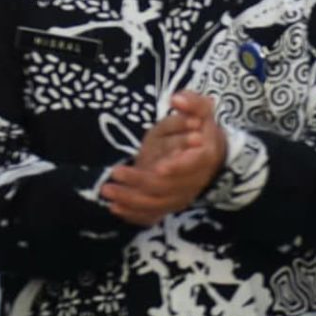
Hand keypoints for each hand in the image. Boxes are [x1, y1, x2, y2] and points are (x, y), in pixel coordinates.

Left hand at [100, 90, 227, 225]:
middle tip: (116, 172)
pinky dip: (133, 215)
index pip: (192, 165)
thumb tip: (177, 99)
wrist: (208, 152)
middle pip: (168, 187)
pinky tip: (114, 208)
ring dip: (130, 200)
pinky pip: (152, 216)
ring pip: (157, 204)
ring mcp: (182, 196)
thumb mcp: (200, 110)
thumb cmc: (199, 129)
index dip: (176, 167)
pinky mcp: (169, 205)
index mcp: (204, 156)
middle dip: (140, 182)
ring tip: (107, 190)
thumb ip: (192, 102)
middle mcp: (195, 181)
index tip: (158, 167)